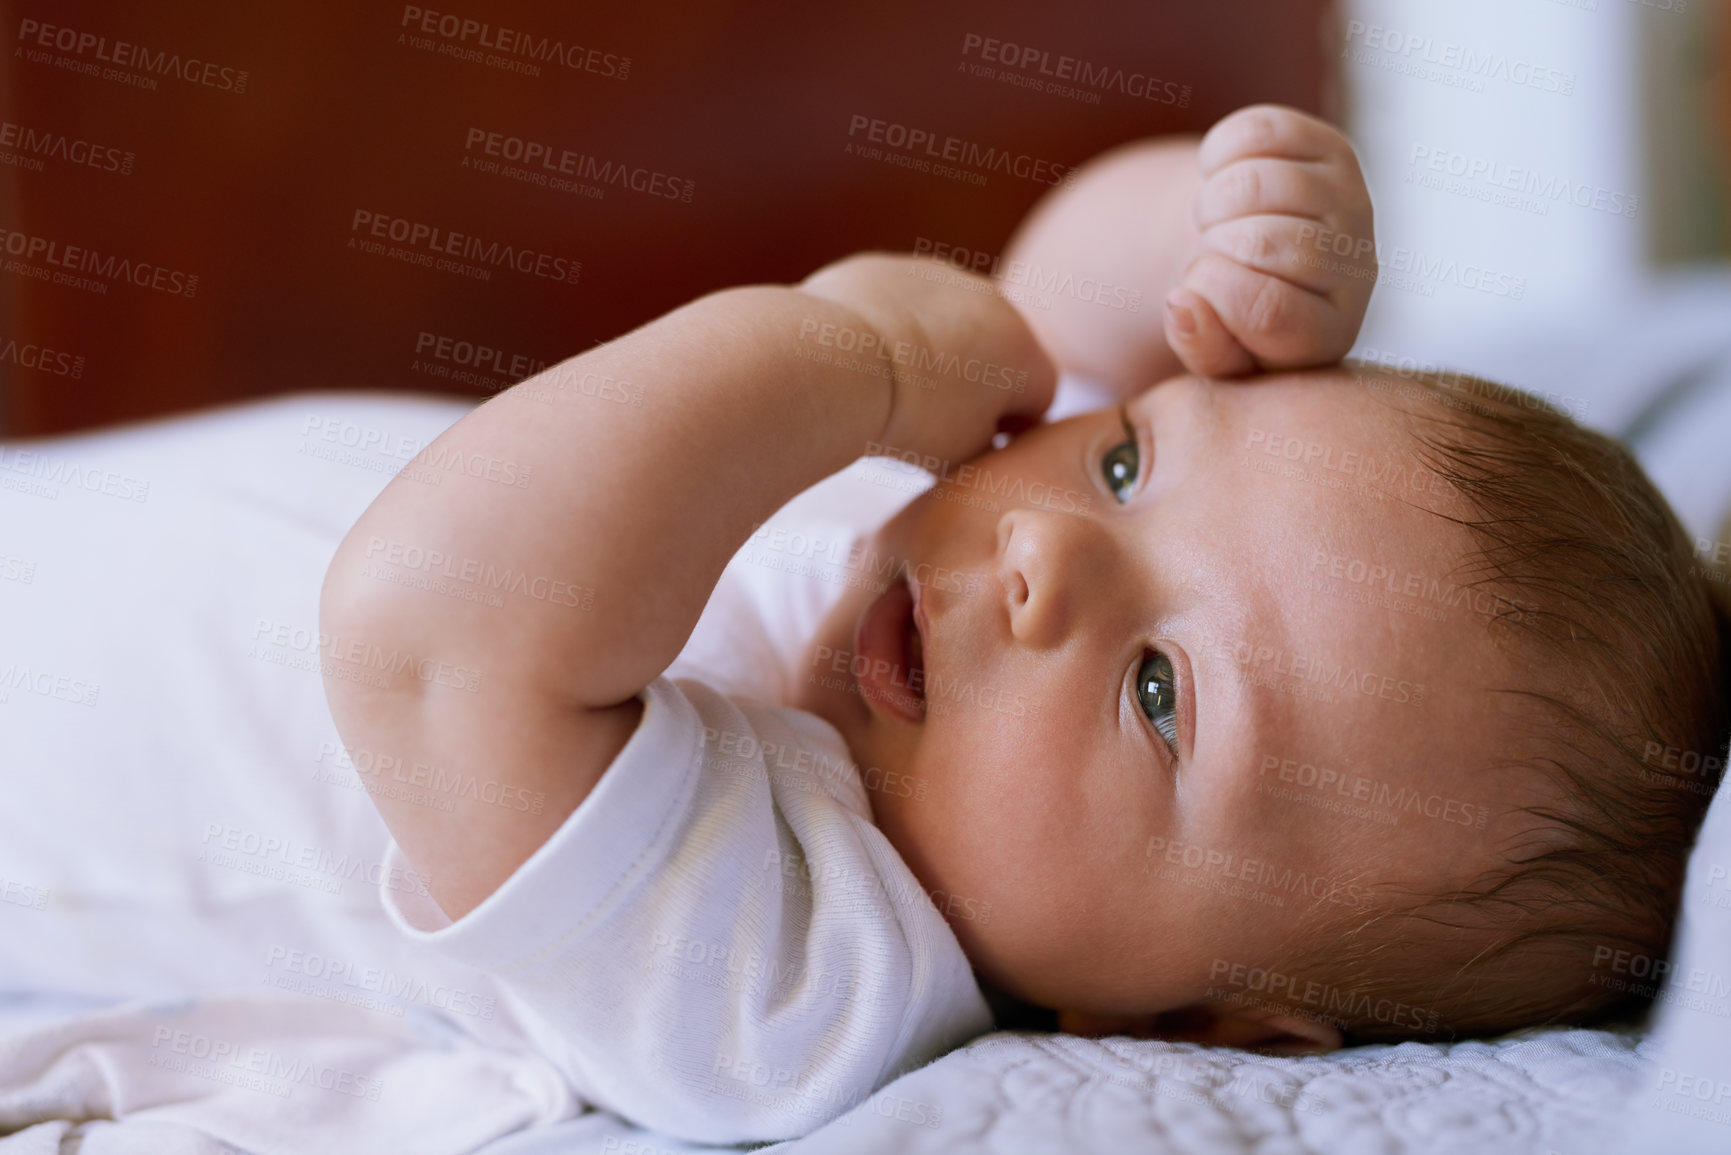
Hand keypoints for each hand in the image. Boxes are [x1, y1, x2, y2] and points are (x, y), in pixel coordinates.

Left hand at [799, 253, 1057, 466]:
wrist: (836, 365)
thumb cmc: (910, 418)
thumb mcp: (963, 455)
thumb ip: (990, 446)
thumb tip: (989, 439)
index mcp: (1021, 350)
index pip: (1040, 394)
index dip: (1015, 426)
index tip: (982, 444)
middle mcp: (991, 301)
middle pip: (998, 349)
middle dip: (978, 380)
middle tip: (937, 417)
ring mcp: (938, 276)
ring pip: (950, 319)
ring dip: (938, 347)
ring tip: (897, 386)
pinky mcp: (887, 268)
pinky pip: (900, 302)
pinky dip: (891, 325)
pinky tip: (863, 357)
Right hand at [1162, 105, 1375, 377]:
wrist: (1247, 256)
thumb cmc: (1228, 315)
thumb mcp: (1214, 350)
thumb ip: (1201, 346)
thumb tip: (1182, 304)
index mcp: (1326, 333)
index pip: (1270, 310)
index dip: (1214, 294)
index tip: (1193, 290)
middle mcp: (1354, 267)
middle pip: (1268, 241)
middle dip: (1212, 244)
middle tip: (1207, 254)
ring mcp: (1350, 200)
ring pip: (1263, 183)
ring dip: (1212, 200)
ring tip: (1213, 222)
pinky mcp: (1331, 147)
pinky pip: (1261, 132)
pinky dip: (1218, 154)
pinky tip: (1221, 179)